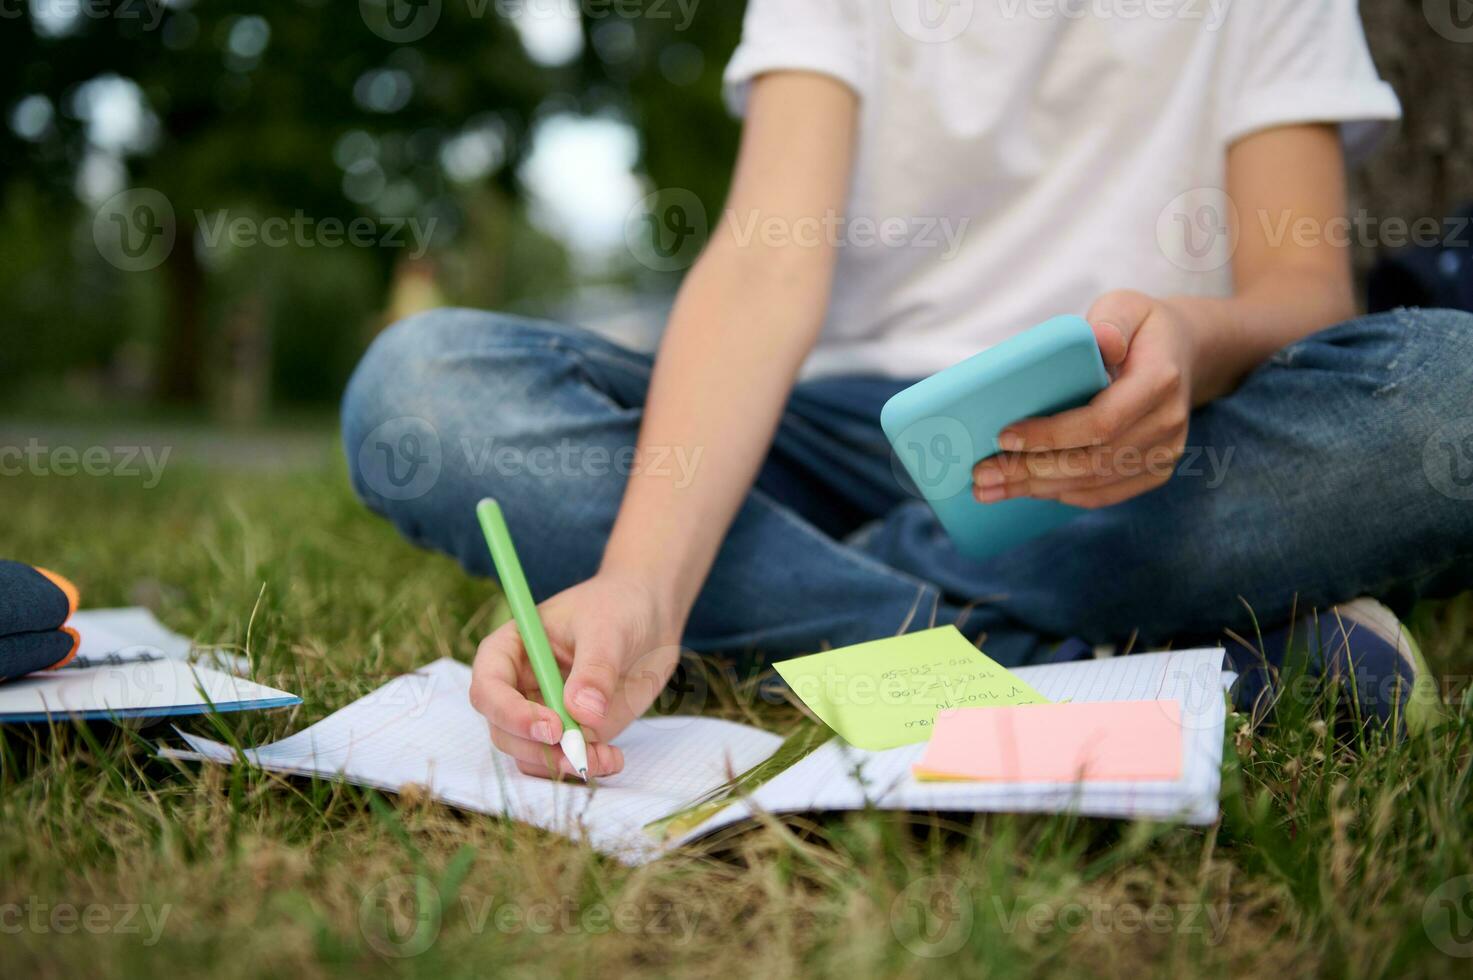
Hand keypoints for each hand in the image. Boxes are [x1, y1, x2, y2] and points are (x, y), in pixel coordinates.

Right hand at [470, 572, 682, 778]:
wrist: (650, 616)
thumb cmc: (618, 606)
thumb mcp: (607, 628)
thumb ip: (595, 669)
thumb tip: (582, 713)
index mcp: (511, 649)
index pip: (488, 687)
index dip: (511, 713)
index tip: (551, 727)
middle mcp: (519, 685)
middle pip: (503, 730)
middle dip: (537, 749)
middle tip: (578, 753)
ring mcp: (544, 711)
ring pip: (530, 754)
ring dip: (561, 765)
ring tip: (605, 758)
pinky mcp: (571, 730)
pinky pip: (562, 760)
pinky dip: (583, 767)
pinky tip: (613, 759)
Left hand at [972, 290, 1197, 508]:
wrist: (1185, 353)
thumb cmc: (1142, 328)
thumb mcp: (1127, 306)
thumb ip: (1112, 320)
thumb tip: (1098, 340)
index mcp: (1160, 382)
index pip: (1100, 422)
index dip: (1051, 435)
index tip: (1003, 436)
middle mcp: (1167, 424)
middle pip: (1092, 461)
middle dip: (1031, 470)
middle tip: (981, 475)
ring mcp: (1164, 453)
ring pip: (1094, 483)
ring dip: (1037, 489)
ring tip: (990, 489)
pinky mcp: (1155, 471)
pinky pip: (1105, 494)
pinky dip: (1062, 495)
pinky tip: (1027, 491)